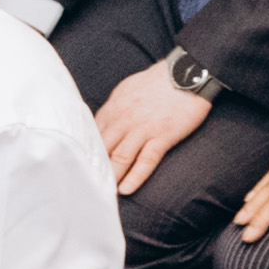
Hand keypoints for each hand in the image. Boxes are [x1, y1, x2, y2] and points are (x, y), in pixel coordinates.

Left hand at [96, 56, 214, 198]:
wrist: (187, 73)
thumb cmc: (158, 81)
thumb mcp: (127, 89)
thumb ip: (114, 108)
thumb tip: (102, 123)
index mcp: (114, 107)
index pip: (93, 135)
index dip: (87, 153)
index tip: (81, 168)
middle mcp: (123, 119)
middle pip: (102, 149)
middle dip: (94, 169)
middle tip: (87, 187)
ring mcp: (142, 128)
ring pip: (120, 158)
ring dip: (111, 177)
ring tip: (104, 195)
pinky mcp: (162, 135)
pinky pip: (146, 160)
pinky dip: (135, 177)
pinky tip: (126, 189)